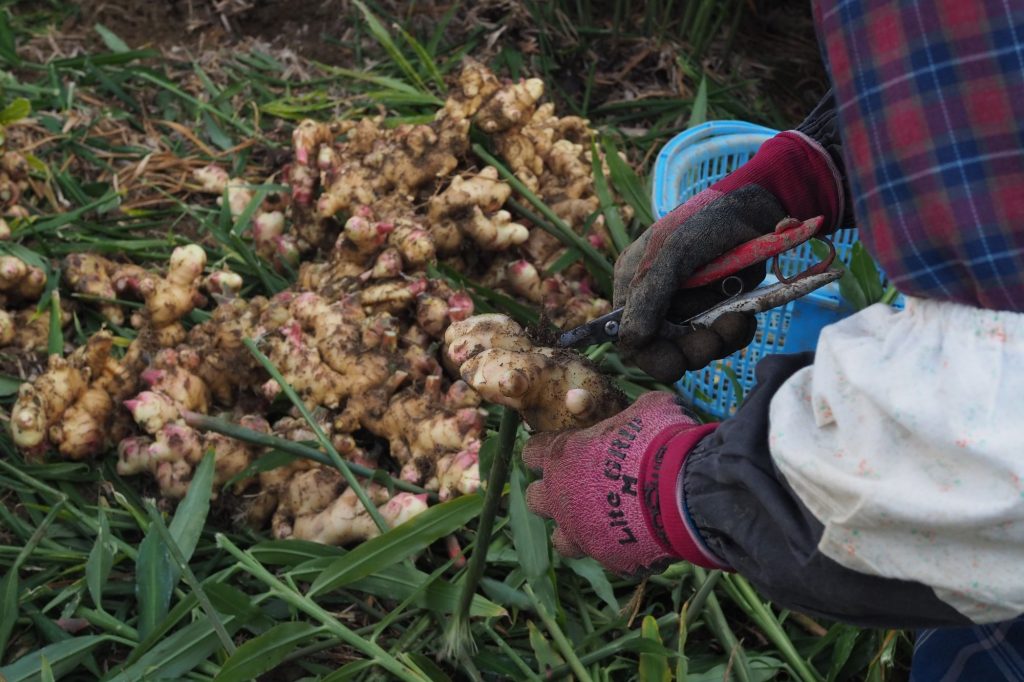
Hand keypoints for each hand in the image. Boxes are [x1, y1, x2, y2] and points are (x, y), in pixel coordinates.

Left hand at [521, 392, 723, 576]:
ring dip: (576, 530)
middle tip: (581, 488)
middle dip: (554, 494)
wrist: (686, 490)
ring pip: (560, 539)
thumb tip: (643, 412)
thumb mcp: (649, 409)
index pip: (533, 453)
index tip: (568, 450)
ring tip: (602, 523)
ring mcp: (582, 533)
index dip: (548, 450)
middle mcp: (562, 498)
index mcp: (563, 456)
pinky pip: (607, 557)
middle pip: (536, 499)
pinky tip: (640, 539)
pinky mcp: (609, 559)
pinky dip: (620, 550)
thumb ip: (634, 413)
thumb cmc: (661, 441)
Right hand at [615, 131, 843, 382]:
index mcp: (635, 283)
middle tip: (714, 340)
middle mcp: (658, 299)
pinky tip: (744, 312)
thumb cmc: (710, 219)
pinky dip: (737, 331)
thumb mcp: (675, 253)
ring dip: (719, 338)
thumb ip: (650, 297)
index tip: (676, 361)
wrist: (762, 204)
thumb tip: (631, 341)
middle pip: (666, 348)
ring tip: (737, 316)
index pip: (631, 335)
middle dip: (692, 347)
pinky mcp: (720, 308)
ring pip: (698, 346)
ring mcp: (691, 305)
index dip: (651, 353)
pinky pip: (724, 337)